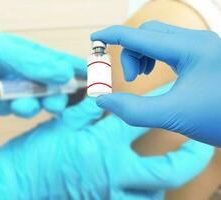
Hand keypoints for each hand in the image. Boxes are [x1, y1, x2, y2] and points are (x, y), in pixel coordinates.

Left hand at [0, 28, 84, 116]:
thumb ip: (30, 62)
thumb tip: (63, 73)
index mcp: (25, 52)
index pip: (58, 61)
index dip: (77, 70)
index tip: (94, 82)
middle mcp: (22, 69)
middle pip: (52, 84)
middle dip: (59, 93)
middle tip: (59, 101)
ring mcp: (12, 87)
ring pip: (37, 99)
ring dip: (38, 103)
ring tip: (28, 103)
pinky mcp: (0, 103)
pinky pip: (19, 109)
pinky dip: (21, 110)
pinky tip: (15, 106)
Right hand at [0, 84, 212, 198]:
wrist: (17, 183)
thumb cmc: (35, 154)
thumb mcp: (62, 125)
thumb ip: (89, 112)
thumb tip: (106, 99)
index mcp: (101, 144)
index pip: (138, 118)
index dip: (154, 102)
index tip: (167, 93)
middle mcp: (112, 172)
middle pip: (165, 169)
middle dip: (189, 158)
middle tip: (198, 146)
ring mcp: (110, 194)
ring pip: (154, 195)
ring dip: (166, 180)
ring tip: (172, 166)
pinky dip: (144, 196)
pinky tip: (145, 187)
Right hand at [91, 20, 220, 145]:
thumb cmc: (220, 120)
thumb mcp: (173, 116)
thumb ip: (134, 110)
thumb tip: (103, 101)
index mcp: (191, 49)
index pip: (139, 35)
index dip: (113, 35)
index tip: (94, 38)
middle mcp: (197, 41)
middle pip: (148, 33)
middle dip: (130, 53)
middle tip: (130, 80)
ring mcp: (201, 46)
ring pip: (158, 37)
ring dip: (141, 54)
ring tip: (140, 76)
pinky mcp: (203, 54)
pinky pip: (169, 45)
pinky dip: (153, 56)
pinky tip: (154, 70)